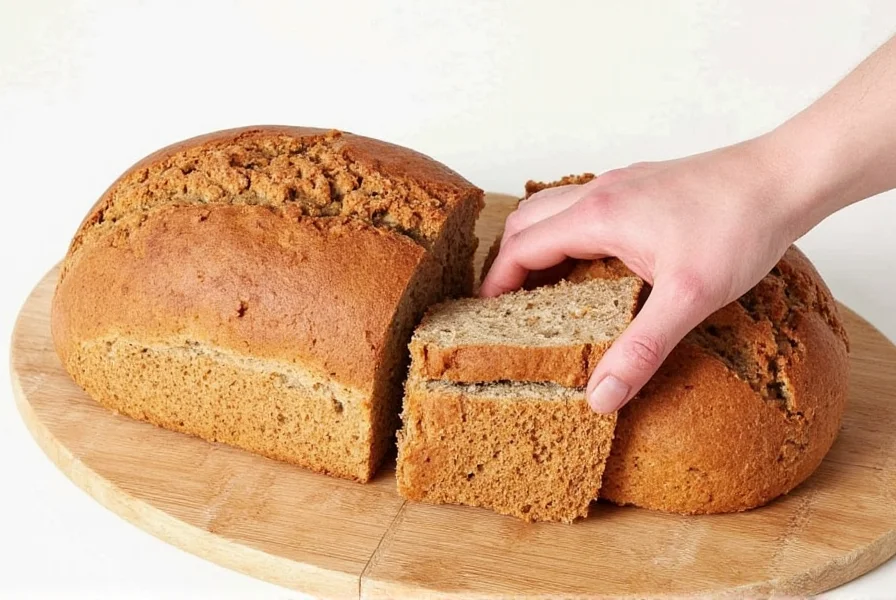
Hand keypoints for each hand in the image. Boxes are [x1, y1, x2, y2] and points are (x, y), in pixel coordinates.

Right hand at [480, 136, 806, 413]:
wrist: (784, 177)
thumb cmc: (739, 227)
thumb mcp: (689, 298)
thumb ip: (641, 349)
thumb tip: (601, 396)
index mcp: (596, 216)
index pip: (521, 247)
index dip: (496, 283)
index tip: (485, 315)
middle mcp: (599, 193)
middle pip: (526, 221)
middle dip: (507, 260)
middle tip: (506, 305)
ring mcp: (620, 184)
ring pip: (553, 209)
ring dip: (537, 243)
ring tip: (541, 287)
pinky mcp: (640, 185)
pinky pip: (582, 206)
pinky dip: (566, 233)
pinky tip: (593, 262)